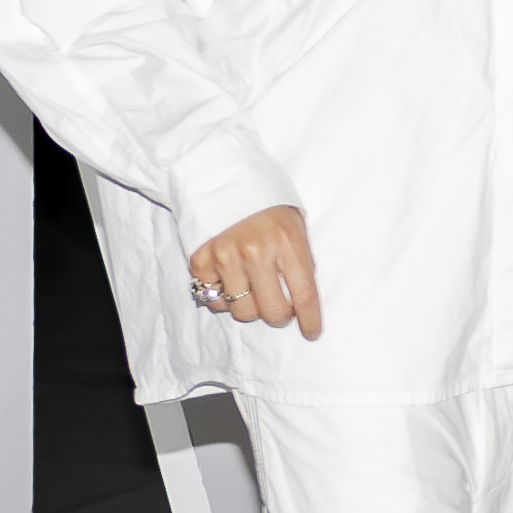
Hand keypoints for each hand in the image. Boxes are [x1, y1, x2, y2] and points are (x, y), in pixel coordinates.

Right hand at [187, 206, 320, 340]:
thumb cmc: (268, 206)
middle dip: (280, 316)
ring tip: (252, 288)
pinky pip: (215, 301)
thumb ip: (300, 261)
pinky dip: (223, 296)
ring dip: (250, 306)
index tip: (311, 333)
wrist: (224, 179)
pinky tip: (230, 278)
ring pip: (243, 311)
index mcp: (287, 240)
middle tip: (280, 308)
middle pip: (273, 312)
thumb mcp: (295, 225)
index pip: (304, 295)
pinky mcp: (201, 260)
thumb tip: (303, 303)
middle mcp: (256, 250)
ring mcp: (226, 256)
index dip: (310, 321)